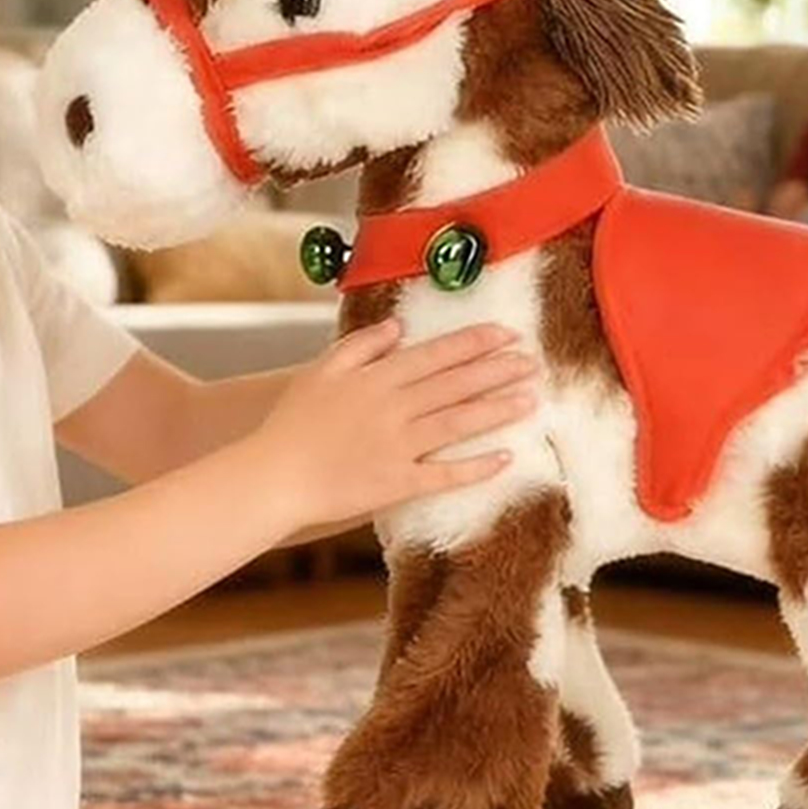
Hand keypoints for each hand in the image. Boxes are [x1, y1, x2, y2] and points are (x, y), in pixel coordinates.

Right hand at [248, 318, 539, 527]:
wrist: (273, 476)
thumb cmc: (292, 422)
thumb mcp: (321, 370)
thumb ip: (361, 345)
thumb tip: (398, 325)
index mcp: (377, 378)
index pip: (436, 355)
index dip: (474, 343)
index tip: (506, 334)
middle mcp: (394, 408)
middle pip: (456, 384)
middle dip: (498, 371)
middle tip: (533, 362)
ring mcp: (399, 446)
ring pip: (458, 422)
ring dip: (497, 409)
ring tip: (530, 398)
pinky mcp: (398, 483)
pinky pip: (444, 474)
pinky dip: (475, 467)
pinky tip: (505, 458)